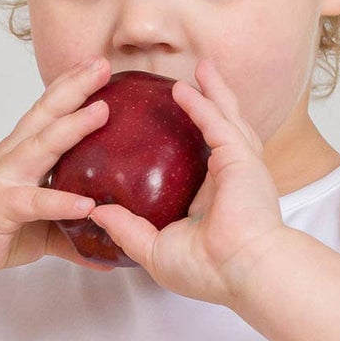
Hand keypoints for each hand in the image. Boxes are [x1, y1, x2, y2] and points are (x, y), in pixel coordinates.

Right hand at [0, 56, 113, 283]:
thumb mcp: (38, 227)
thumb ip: (70, 228)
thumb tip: (106, 242)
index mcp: (20, 153)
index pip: (47, 111)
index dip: (71, 85)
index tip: (97, 63)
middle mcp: (12, 157)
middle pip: (46, 115)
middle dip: (75, 88)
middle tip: (102, 64)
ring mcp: (5, 180)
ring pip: (41, 146)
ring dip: (72, 127)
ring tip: (102, 111)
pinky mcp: (2, 208)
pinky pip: (36, 203)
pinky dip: (61, 202)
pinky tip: (86, 204)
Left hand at [86, 59, 284, 304]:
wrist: (241, 271)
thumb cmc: (208, 271)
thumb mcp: (155, 250)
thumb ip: (127, 230)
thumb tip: (98, 212)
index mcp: (212, 202)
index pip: (199, 164)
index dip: (185, 146)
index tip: (166, 131)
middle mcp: (229, 180)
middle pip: (219, 132)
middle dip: (209, 106)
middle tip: (189, 83)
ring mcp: (239, 167)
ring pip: (225, 118)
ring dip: (212, 92)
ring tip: (200, 68)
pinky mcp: (241, 158)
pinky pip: (217, 123)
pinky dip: (201, 104)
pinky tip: (182, 88)